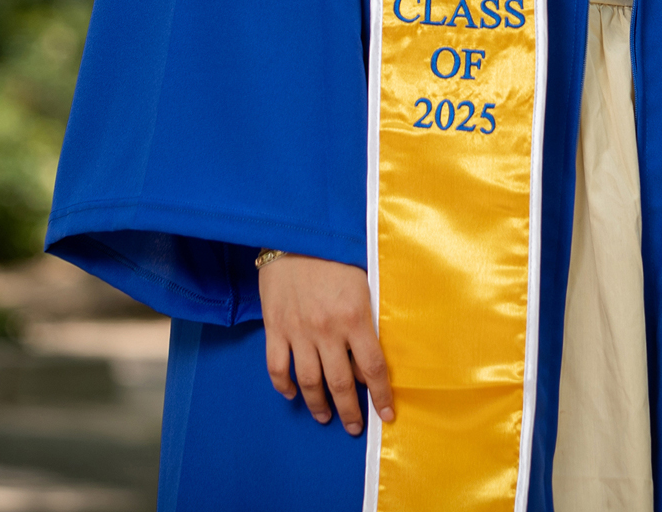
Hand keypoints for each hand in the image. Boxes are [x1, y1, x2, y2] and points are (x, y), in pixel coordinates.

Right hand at [257, 252, 394, 434]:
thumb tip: (369, 360)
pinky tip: (292, 394)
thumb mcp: (363, 283)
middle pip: (341, 383)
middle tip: (354, 427)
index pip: (373, 368)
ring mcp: (298, 330)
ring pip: (309, 381)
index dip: (381, 396)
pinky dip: (283, 385)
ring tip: (325, 416)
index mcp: (355, 317)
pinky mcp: (275, 326)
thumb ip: (368, 320)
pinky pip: (277, 366)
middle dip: (349, 411)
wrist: (294, 234)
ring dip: (318, 404)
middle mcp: (327, 329)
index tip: (386, 415)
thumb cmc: (336, 255)